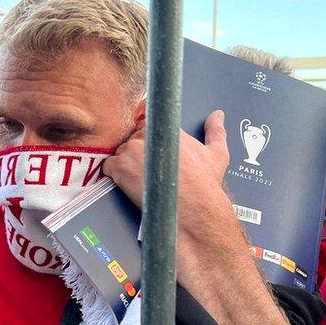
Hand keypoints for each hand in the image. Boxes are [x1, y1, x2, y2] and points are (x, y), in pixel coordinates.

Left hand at [103, 110, 236, 275]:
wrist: (194, 209)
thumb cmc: (205, 184)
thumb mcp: (216, 153)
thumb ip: (215, 130)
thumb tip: (218, 116)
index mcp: (168, 128)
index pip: (147, 125)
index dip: (147, 140)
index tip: (150, 150)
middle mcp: (147, 135)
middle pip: (131, 139)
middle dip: (136, 153)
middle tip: (146, 170)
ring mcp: (131, 150)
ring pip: (119, 152)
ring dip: (125, 164)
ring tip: (139, 179)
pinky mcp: (119, 167)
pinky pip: (107, 166)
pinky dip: (113, 175)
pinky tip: (126, 184)